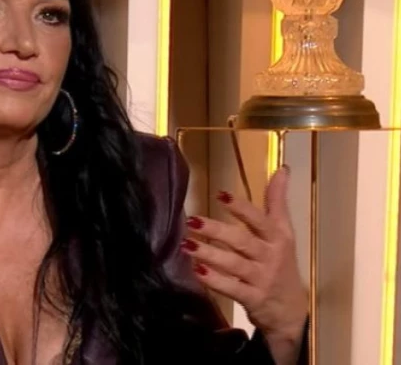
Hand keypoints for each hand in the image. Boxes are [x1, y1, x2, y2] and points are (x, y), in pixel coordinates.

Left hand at [181, 167, 307, 360]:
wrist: (292, 310)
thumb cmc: (282, 263)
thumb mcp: (284, 232)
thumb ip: (277, 201)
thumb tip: (282, 168)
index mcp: (278, 237)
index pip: (260, 219)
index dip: (241, 207)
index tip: (220, 194)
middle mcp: (270, 256)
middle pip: (242, 241)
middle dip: (216, 230)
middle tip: (192, 221)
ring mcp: (261, 279)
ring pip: (234, 264)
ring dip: (209, 254)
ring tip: (186, 244)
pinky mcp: (252, 299)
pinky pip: (232, 288)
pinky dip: (215, 280)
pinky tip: (197, 271)